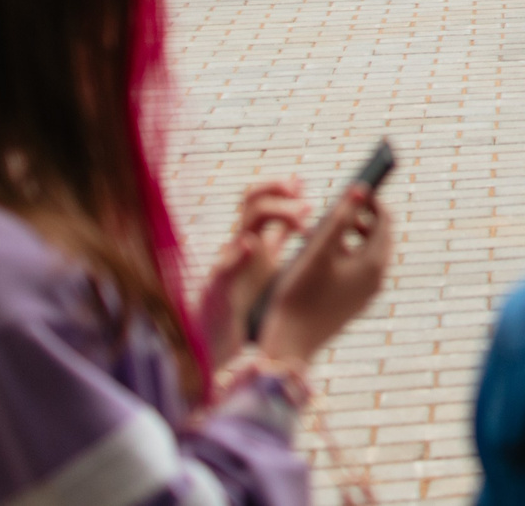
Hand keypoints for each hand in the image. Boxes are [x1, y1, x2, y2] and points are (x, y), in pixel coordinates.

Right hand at [196, 179, 308, 361]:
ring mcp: (229, 266)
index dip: (281, 187)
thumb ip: (280, 235)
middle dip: (277, 190)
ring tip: (302, 221)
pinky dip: (236, 256)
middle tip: (306, 201)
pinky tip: (250, 245)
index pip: (262, 199)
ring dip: (274, 214)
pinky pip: (223, 270)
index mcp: (254, 238)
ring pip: (244, 228)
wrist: (220, 340)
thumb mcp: (268, 261)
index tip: (302, 184)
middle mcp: (241, 246)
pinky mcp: (218, 291)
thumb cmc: (245, 298)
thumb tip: (302, 208)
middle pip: (252, 202)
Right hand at [256, 182, 392, 365]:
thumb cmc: (300, 296)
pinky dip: (343, 256)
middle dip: (360, 218)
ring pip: (365, 254)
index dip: (371, 201)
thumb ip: (339, 218)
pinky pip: (356, 270)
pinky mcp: (353, 303)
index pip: (385, 220)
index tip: (354, 188)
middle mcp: (377, 279)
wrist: (289, 345)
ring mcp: (366, 294)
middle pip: (378, 237)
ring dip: (349, 237)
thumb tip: (360, 189)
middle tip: (338, 206)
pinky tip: (319, 255)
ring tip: (322, 229)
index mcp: (375, 264)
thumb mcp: (318, 251)